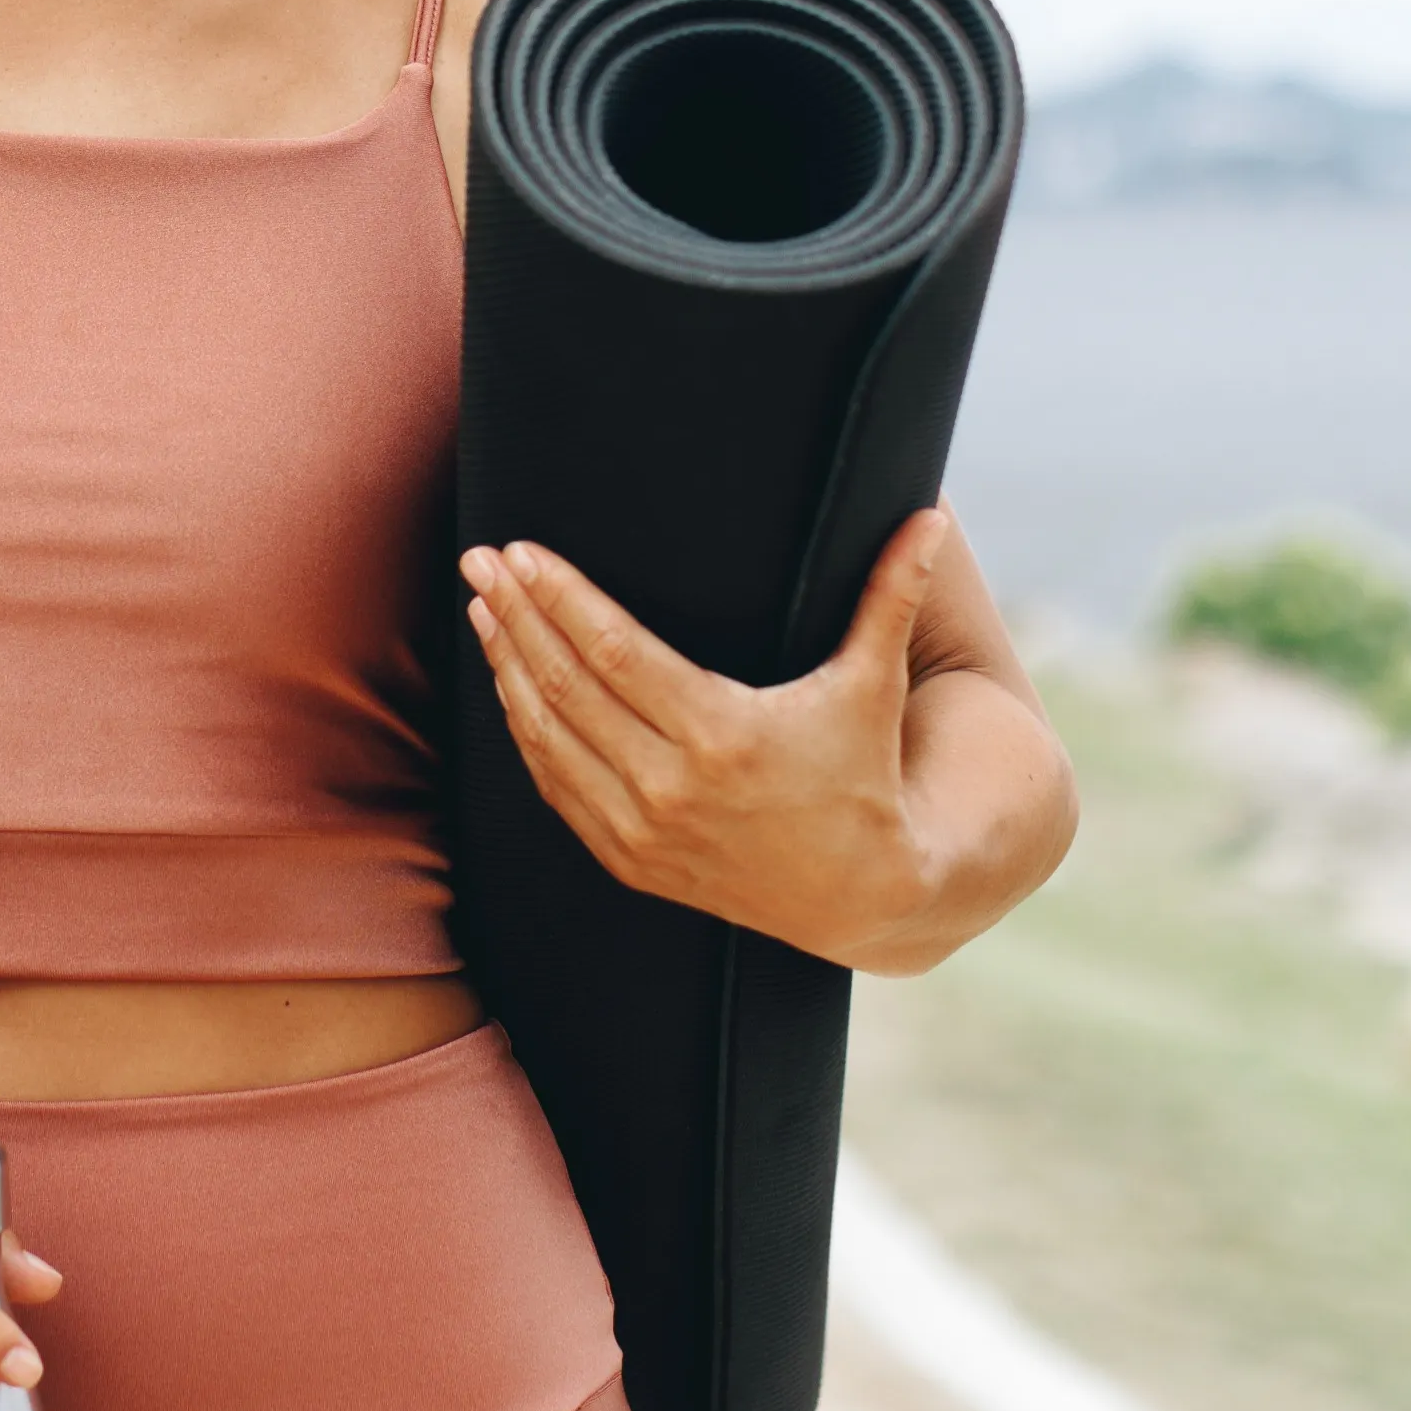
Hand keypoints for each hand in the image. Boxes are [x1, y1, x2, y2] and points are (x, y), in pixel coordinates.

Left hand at [461, 504, 1071, 973]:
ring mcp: (641, 830)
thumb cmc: (864, 773)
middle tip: (479, 558)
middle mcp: (670, 787)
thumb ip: (891, 596)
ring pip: (547, 737)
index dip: (560, 596)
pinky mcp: (628, 859)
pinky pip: (554, 787)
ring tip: (482, 607)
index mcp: (722, 735)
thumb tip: (931, 515)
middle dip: (516, 616)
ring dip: (507, 668)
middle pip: (565, 685)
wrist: (860, 895)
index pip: (612, 650)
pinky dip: (525, 731)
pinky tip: (509, 683)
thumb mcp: (872, 686)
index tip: (520, 551)